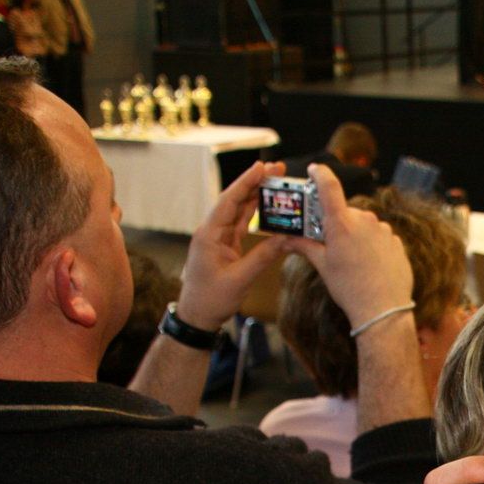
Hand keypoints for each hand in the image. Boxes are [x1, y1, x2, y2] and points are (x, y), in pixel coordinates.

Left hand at [175, 161, 296, 331]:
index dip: (246, 182)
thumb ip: (263, 257)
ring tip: (276, 181)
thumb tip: (286, 238)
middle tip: (277, 169)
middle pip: (235, 200)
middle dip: (255, 183)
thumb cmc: (211, 300)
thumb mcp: (240, 279)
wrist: (197, 316)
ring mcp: (219, 238)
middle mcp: (212, 231)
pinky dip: (256, 214)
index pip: (229, 201)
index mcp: (209, 235)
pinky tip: (268, 205)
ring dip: (257, 196)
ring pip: (240, 210)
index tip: (262, 167)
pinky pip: (242, 224)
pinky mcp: (225, 246)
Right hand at [295, 163, 414, 330]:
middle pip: (345, 212)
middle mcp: (364, 220)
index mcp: (341, 223)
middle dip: (336, 223)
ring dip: (356, 235)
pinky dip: (371, 245)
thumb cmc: (350, 289)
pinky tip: (369, 265)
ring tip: (353, 261)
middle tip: (330, 244)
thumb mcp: (323, 266)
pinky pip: (379, 236)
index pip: (329, 186)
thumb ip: (305, 246)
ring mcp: (383, 230)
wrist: (383, 309)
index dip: (320, 174)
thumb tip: (287, 238)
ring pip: (363, 225)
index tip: (315, 169)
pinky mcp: (396, 241)